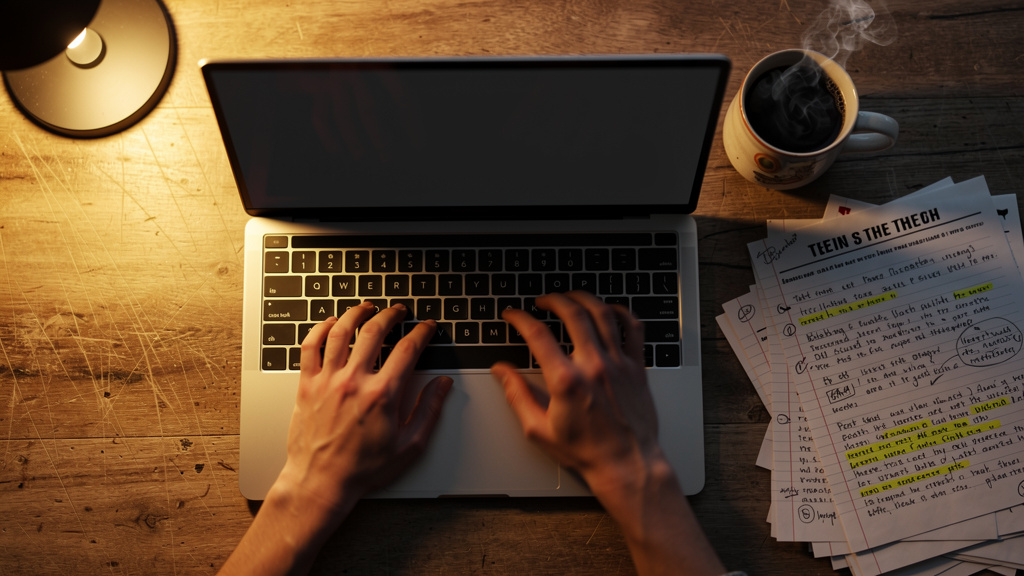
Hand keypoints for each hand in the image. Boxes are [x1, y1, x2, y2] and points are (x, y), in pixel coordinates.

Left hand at [276, 302, 452, 518]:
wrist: (322, 481)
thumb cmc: (363, 468)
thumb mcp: (409, 445)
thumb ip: (429, 410)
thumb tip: (442, 385)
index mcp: (382, 395)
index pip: (408, 350)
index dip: (422, 333)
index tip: (427, 327)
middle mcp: (354, 382)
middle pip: (374, 332)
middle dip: (391, 315)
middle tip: (399, 311)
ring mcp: (327, 381)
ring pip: (340, 332)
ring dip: (356, 313)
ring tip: (367, 307)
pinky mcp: (307, 385)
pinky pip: (310, 346)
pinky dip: (320, 328)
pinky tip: (331, 322)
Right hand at [490, 291, 660, 496]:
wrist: (626, 464)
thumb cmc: (587, 452)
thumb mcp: (539, 430)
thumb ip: (518, 396)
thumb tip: (502, 372)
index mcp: (567, 381)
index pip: (538, 336)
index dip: (520, 319)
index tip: (513, 315)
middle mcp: (593, 366)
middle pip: (573, 314)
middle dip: (553, 300)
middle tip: (542, 301)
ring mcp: (618, 364)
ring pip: (603, 314)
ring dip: (584, 299)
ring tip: (571, 297)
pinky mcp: (636, 368)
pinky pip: (633, 329)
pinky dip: (621, 313)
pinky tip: (610, 310)